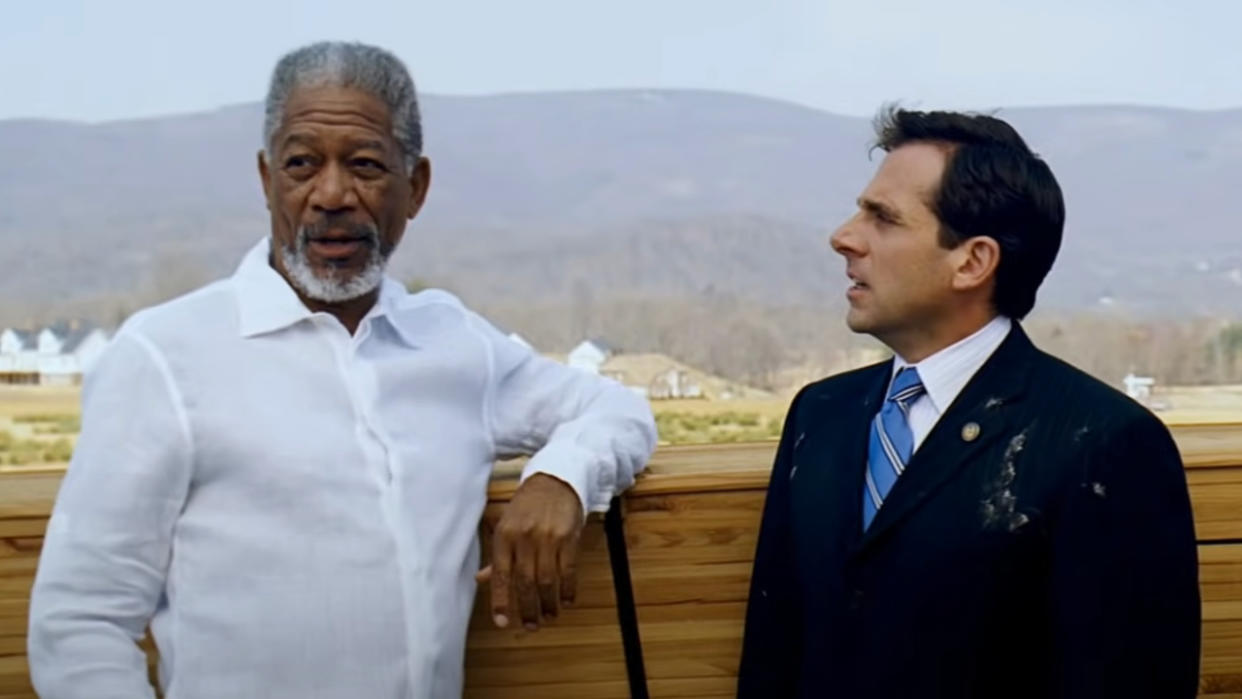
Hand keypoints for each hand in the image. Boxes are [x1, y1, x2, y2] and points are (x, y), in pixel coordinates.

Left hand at [476, 473, 583, 630]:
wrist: (555, 480)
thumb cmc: (527, 505)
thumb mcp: (507, 525)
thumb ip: (498, 555)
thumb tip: (481, 579)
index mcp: (504, 536)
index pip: (501, 575)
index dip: (501, 601)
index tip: (502, 622)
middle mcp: (524, 538)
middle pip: (525, 582)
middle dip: (528, 608)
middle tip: (531, 626)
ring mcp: (548, 538)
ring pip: (547, 579)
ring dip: (548, 603)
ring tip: (549, 617)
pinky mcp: (568, 537)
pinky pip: (568, 570)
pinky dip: (568, 588)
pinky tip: (567, 600)